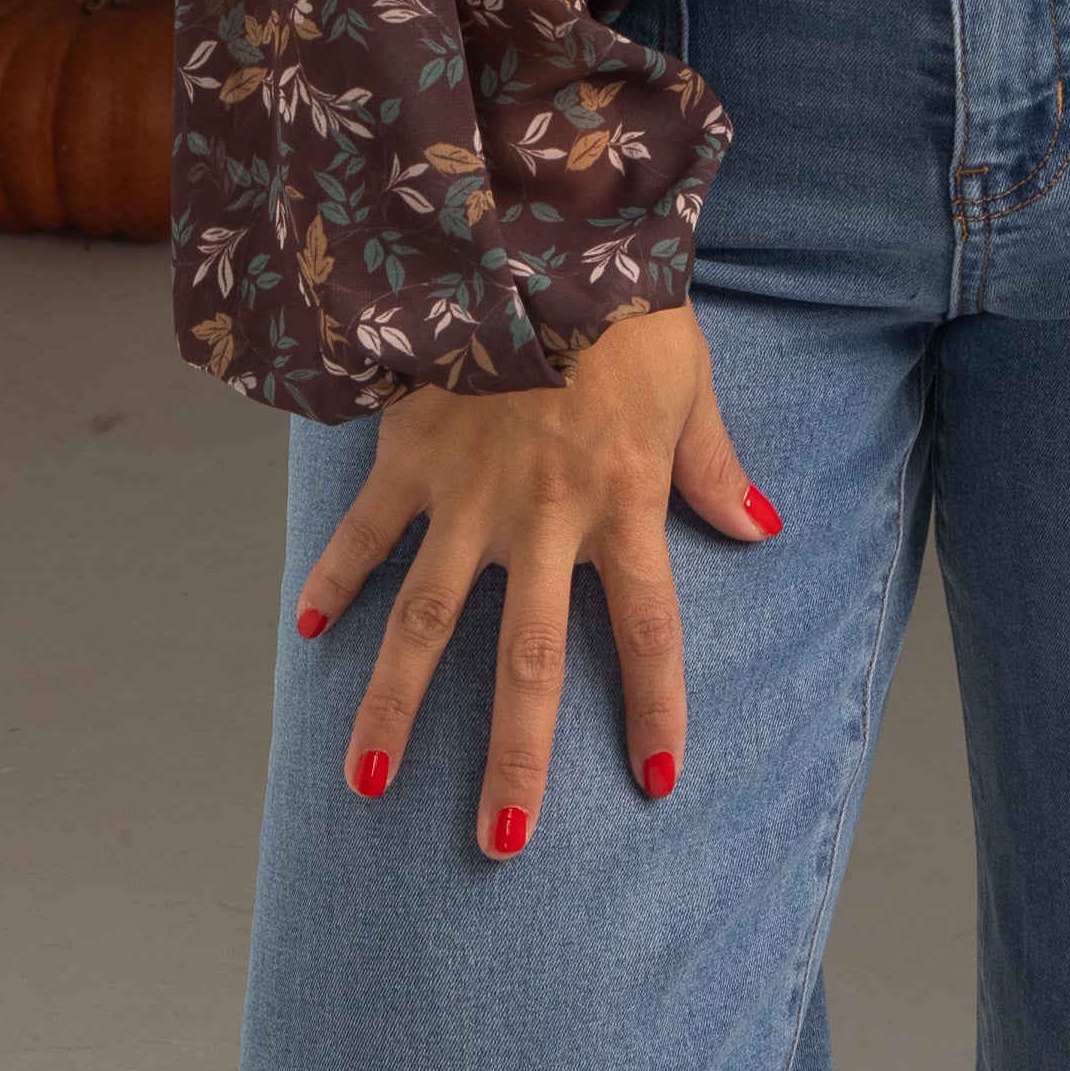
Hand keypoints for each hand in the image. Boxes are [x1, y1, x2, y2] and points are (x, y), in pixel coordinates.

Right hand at [289, 299, 779, 850]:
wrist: (541, 227)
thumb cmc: (626, 300)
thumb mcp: (690, 379)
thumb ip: (714, 463)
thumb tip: (762, 527)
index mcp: (622, 501)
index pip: (648, 630)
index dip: (656, 709)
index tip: (658, 784)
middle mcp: (543, 516)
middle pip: (527, 662)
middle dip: (514, 758)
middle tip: (500, 843)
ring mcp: (468, 492)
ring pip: (426, 624)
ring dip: (394, 707)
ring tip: (368, 785)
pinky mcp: (410, 454)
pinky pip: (365, 532)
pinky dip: (334, 578)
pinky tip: (308, 632)